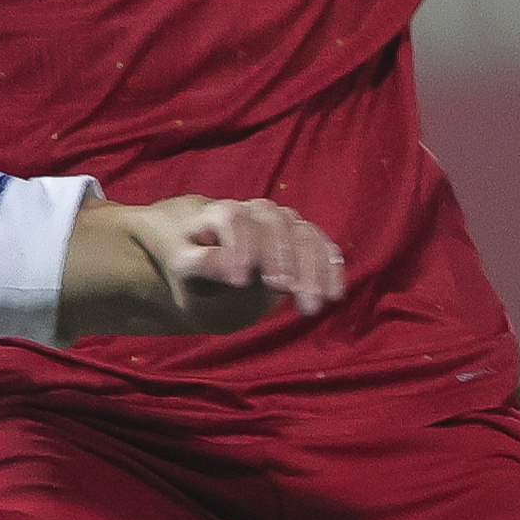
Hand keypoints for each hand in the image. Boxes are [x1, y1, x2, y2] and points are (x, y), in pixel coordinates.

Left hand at [139, 195, 346, 333]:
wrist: (206, 261)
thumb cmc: (190, 265)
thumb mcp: (184, 269)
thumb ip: (202, 265)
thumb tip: (232, 270)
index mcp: (219, 213)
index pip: (234, 220)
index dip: (240, 246)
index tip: (240, 281)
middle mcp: (255, 212)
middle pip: (275, 224)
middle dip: (280, 257)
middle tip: (281, 290)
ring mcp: (283, 223)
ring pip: (303, 234)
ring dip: (311, 269)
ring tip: (310, 307)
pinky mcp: (302, 239)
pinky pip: (322, 247)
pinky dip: (330, 269)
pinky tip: (334, 295)